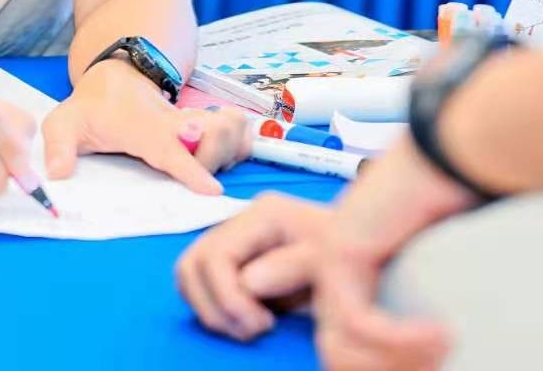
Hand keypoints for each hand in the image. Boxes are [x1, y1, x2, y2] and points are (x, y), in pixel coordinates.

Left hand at [41, 58, 248, 192]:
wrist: (116, 75)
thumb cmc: (92, 107)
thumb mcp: (64, 121)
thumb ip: (59, 147)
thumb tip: (58, 175)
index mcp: (142, 127)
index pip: (170, 148)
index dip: (191, 168)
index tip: (212, 189)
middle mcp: (176, 124)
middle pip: (216, 135)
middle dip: (218, 157)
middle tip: (206, 180)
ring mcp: (195, 122)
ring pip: (233, 130)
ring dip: (233, 150)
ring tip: (214, 169)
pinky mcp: (208, 124)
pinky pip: (239, 131)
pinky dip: (242, 144)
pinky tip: (227, 159)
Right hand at [176, 192, 332, 340]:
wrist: (354, 254)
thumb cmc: (345, 256)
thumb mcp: (326, 259)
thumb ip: (288, 267)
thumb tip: (247, 283)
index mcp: (262, 213)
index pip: (217, 256)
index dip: (229, 298)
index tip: (264, 325)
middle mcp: (239, 220)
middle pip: (194, 264)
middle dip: (216, 307)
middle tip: (253, 330)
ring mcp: (230, 237)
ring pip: (188, 273)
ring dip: (210, 309)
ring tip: (247, 328)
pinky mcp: (229, 257)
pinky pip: (198, 282)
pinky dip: (212, 306)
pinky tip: (244, 319)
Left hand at [313, 139, 477, 369]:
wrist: (454, 158)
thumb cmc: (458, 209)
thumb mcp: (437, 278)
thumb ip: (420, 314)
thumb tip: (440, 358)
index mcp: (354, 279)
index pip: (347, 350)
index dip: (391, 367)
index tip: (439, 362)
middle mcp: (333, 271)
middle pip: (338, 355)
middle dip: (391, 369)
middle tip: (443, 362)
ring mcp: (330, 259)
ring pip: (341, 347)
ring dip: (397, 361)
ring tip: (446, 349)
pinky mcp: (341, 250)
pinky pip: (361, 321)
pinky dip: (402, 338)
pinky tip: (444, 332)